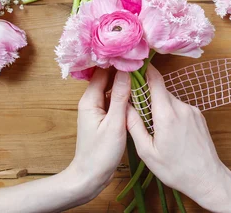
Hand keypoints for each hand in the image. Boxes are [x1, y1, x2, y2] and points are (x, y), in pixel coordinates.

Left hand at [64, 68, 131, 201]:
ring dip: (123, 81)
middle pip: (106, 77)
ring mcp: (96, 109)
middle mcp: (90, 101)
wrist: (90, 177)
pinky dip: (123, 94)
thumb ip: (120, 96)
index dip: (117, 61)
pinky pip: (113, 99)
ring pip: (110, 88)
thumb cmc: (101, 153)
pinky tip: (136, 91)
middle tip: (141, 59)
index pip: (102, 71)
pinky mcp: (102, 117)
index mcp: (89, 100)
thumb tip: (126, 71)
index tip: (133, 53)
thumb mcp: (115, 124)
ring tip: (141, 71)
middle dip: (121, 69)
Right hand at [127, 65, 230, 212]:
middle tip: (137, 109)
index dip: (144, 71)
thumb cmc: (176, 169)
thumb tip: (123, 107)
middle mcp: (181, 107)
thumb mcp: (147, 152)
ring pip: (170, 100)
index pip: (155, 80)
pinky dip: (171, 113)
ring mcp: (192, 111)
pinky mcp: (199, 116)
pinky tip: (169, 132)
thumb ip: (134, 126)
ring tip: (154, 128)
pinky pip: (180, 108)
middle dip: (148, 96)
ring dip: (160, 107)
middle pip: (161, 91)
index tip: (133, 69)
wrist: (207, 178)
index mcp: (166, 114)